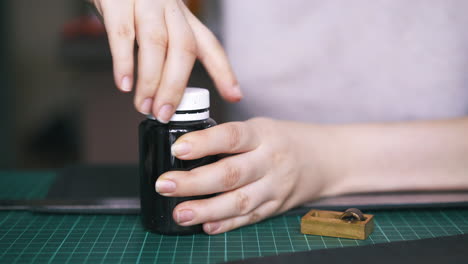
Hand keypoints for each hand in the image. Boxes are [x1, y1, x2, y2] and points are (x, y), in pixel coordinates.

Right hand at [92, 0, 240, 121]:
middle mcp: (169, 8)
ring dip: (151, 81)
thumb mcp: (158, 21)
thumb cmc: (131, 3)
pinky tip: (125, 84)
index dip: (224, 72)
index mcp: (183, 17)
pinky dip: (124, 62)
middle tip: (165, 112)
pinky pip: (122, 33)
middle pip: (183, 48)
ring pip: (155, 43)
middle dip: (176, 85)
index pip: (210, 45)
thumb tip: (167, 92)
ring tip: (145, 105)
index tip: (235, 96)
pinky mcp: (117, 0)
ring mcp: (145, 2)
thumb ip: (167, 49)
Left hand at [154, 118, 336, 233]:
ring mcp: (275, 187)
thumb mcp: (260, 128)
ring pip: (239, 201)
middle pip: (231, 173)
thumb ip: (229, 139)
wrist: (325, 160)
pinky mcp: (276, 207)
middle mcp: (270, 161)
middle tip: (165, 185)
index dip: (204, 143)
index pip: (232, 136)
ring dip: (207, 210)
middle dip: (195, 181)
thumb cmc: (283, 140)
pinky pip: (249, 218)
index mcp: (263, 135)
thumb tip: (185, 151)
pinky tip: (206, 226)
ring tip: (180, 213)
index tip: (178, 149)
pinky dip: (227, 224)